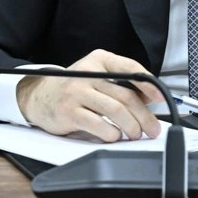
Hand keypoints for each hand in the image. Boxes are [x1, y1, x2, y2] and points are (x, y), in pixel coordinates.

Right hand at [16, 49, 163, 141]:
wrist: (38, 96)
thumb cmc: (73, 88)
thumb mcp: (96, 76)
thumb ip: (120, 83)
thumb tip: (148, 97)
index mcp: (99, 60)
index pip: (130, 68)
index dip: (149, 84)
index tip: (160, 97)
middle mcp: (88, 73)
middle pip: (125, 95)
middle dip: (144, 115)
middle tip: (151, 128)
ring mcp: (77, 92)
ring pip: (114, 110)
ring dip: (130, 126)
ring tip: (135, 134)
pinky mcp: (68, 111)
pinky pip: (97, 124)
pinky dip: (111, 133)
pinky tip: (114, 136)